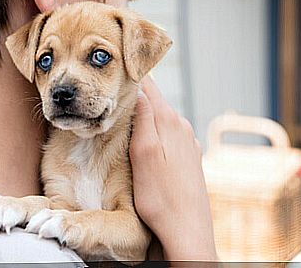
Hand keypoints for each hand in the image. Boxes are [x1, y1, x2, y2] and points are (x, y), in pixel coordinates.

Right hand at [129, 76, 216, 260]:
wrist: (187, 230)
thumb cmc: (159, 197)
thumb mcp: (143, 154)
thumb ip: (143, 118)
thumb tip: (139, 89)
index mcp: (169, 122)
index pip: (149, 86)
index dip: (131, 76)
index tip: (114, 69)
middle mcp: (182, 127)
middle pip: (155, 100)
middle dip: (135, 95)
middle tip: (112, 93)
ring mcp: (187, 142)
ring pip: (161, 118)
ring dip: (144, 114)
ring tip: (123, 116)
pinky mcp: (188, 157)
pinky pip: (168, 134)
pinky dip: (155, 131)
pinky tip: (145, 141)